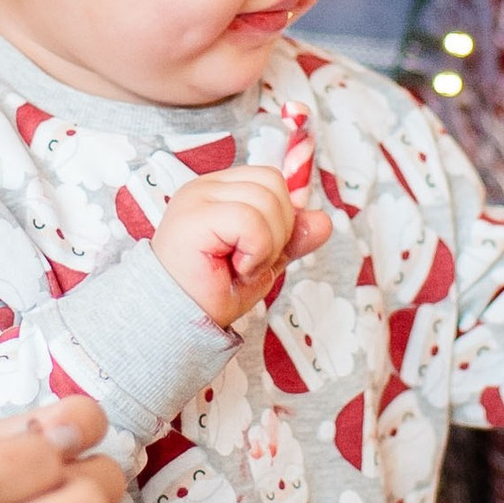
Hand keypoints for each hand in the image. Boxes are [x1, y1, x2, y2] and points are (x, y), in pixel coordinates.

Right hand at [153, 174, 331, 327]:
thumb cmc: (212, 293)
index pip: (271, 179)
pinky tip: (236, 268)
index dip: (281, 219)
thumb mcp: (264, 261)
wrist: (179, 323)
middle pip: (274, 184)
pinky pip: (252, 221)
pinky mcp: (194, 215)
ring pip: (266, 201)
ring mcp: (197, 197)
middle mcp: (205, 186)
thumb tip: (324, 221)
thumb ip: (291, 238)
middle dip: (278, 232)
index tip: (255, 253)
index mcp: (220, 190)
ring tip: (240, 266)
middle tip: (249, 262)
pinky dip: (256, 251)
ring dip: (266, 246)